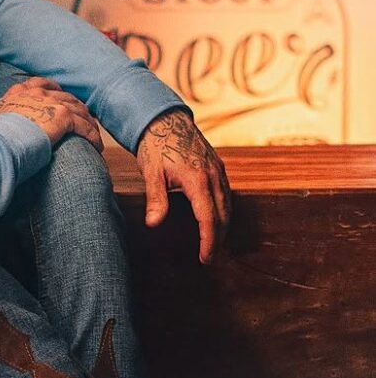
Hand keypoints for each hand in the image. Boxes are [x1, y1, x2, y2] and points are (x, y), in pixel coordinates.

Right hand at [0, 77, 102, 153]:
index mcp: (16, 94)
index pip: (38, 85)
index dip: (51, 90)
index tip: (58, 98)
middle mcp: (36, 94)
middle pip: (63, 94)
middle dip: (75, 106)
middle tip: (84, 118)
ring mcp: (51, 104)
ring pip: (78, 109)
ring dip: (87, 122)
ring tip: (93, 134)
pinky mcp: (63, 118)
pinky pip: (84, 126)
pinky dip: (92, 136)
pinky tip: (96, 146)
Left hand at [135, 110, 230, 264]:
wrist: (164, 118)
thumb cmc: (155, 145)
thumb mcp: (151, 172)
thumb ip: (156, 198)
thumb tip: (153, 224)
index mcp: (197, 179)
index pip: (208, 219)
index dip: (209, 242)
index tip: (205, 259)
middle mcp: (213, 175)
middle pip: (223, 216)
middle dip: (218, 239)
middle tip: (209, 257)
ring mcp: (218, 170)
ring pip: (228, 205)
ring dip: (223, 226)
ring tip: (214, 243)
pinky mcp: (218, 165)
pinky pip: (227, 193)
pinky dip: (224, 210)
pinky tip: (216, 218)